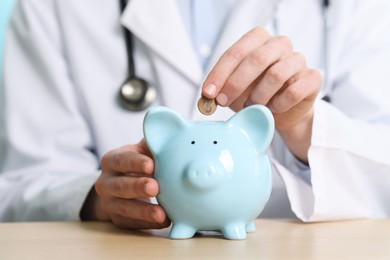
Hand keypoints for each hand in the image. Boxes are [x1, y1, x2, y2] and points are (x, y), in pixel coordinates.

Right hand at [82, 140, 169, 228]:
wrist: (122, 185)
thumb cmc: (138, 164)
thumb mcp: (141, 151)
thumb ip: (153, 143)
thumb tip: (174, 130)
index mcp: (112, 160)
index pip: (120, 160)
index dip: (134, 162)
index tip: (151, 165)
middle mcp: (106, 182)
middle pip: (119, 186)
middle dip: (137, 187)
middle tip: (155, 187)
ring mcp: (110, 202)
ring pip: (124, 207)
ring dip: (144, 211)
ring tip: (162, 213)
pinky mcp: (118, 218)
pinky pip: (131, 223)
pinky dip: (147, 223)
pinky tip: (164, 221)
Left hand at [202, 27, 321, 161]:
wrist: (283, 112)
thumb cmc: (256, 94)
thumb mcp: (234, 89)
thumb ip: (222, 88)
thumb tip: (207, 96)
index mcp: (258, 40)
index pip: (236, 52)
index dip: (220, 73)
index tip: (208, 93)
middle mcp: (280, 44)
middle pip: (257, 59)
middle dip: (236, 83)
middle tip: (223, 102)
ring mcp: (298, 60)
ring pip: (276, 75)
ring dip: (258, 96)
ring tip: (252, 107)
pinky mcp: (312, 78)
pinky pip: (293, 91)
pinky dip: (278, 104)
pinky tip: (272, 109)